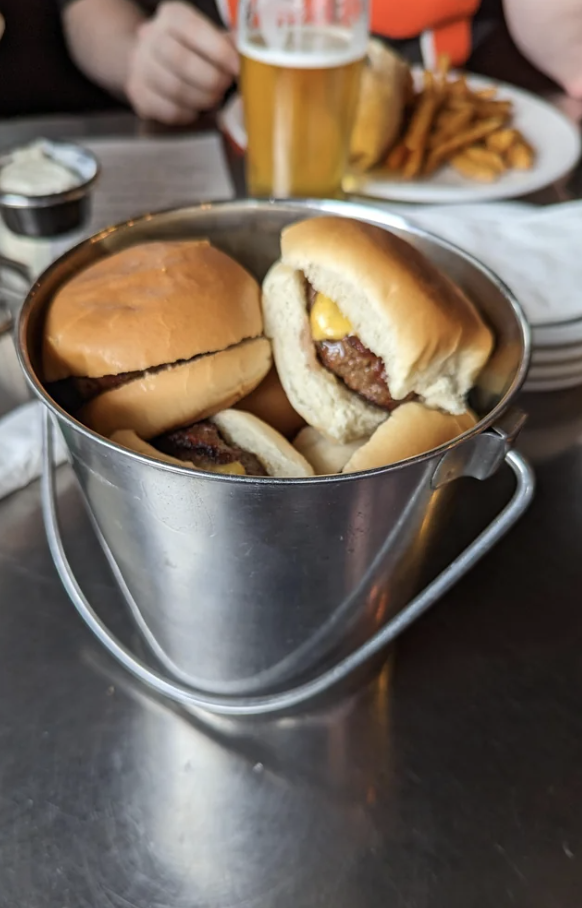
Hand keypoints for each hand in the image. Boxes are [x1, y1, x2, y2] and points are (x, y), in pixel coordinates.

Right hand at [125, 0, 238, 123]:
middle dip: (211, 79)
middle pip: (182, 61)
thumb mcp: (207, 36)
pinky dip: (189, 113)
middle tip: (224, 86)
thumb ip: (227, 45)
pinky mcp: (138, 93)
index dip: (219, 52)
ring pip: (175, 89)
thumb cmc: (190, 49)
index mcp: (172, 16)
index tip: (237, 69)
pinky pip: (169, 110)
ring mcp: (140, 65)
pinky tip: (195, 108)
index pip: (194, 30)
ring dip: (202, 99)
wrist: (150, 59)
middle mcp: (151, 36)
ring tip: (213, 98)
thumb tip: (252, 59)